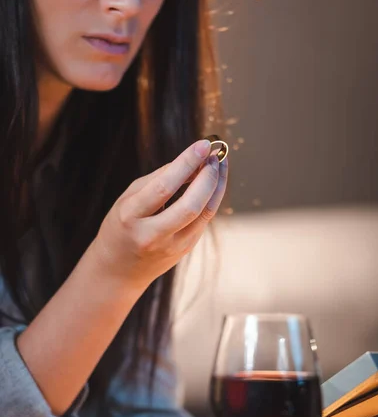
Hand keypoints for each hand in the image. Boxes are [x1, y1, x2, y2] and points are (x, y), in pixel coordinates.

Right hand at [92, 139, 227, 286]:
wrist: (119, 271)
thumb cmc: (121, 226)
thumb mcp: (128, 200)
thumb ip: (158, 180)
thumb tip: (192, 161)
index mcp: (131, 218)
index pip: (163, 188)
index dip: (186, 164)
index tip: (203, 144)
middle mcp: (152, 235)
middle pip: (190, 206)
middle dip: (208, 177)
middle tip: (215, 155)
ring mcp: (171, 247)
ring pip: (204, 214)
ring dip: (216, 185)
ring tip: (219, 163)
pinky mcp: (185, 250)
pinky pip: (204, 220)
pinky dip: (212, 197)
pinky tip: (213, 181)